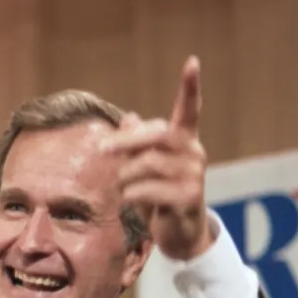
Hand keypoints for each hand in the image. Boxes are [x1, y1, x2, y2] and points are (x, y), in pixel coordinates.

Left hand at [104, 56, 211, 260]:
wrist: (180, 235)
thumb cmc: (160, 196)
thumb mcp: (145, 167)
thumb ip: (137, 143)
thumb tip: (129, 118)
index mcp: (184, 140)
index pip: (189, 109)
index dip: (190, 86)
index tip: (192, 61)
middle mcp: (194, 153)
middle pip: (157, 134)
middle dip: (127, 141)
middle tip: (103, 149)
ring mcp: (194, 175)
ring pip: (147, 164)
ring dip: (125, 177)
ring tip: (122, 189)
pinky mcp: (190, 197)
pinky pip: (149, 190)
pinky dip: (131, 196)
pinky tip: (128, 203)